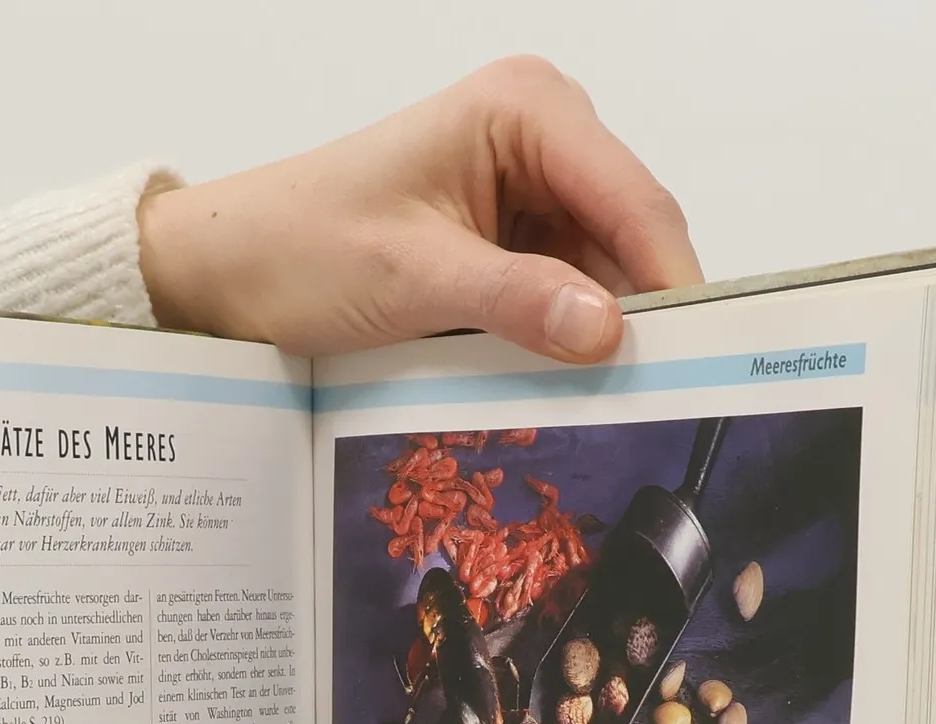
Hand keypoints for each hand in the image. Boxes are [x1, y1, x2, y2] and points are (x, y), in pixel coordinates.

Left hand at [139, 56, 699, 363]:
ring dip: (599, 335)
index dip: (672, 279)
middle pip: (628, 235)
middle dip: (640, 312)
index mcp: (525, 109)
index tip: (704, 354)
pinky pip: (561, 293)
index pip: (632, 199)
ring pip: (600, 273)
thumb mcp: (413, 278)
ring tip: (611, 402)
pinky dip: (562, 338)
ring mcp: (526, 190)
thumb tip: (608, 331)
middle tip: (662, 395)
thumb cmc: (300, 246)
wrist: (231, 269)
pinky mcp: (506, 241)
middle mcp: (539, 136)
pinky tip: (564, 384)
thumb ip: (517, 301)